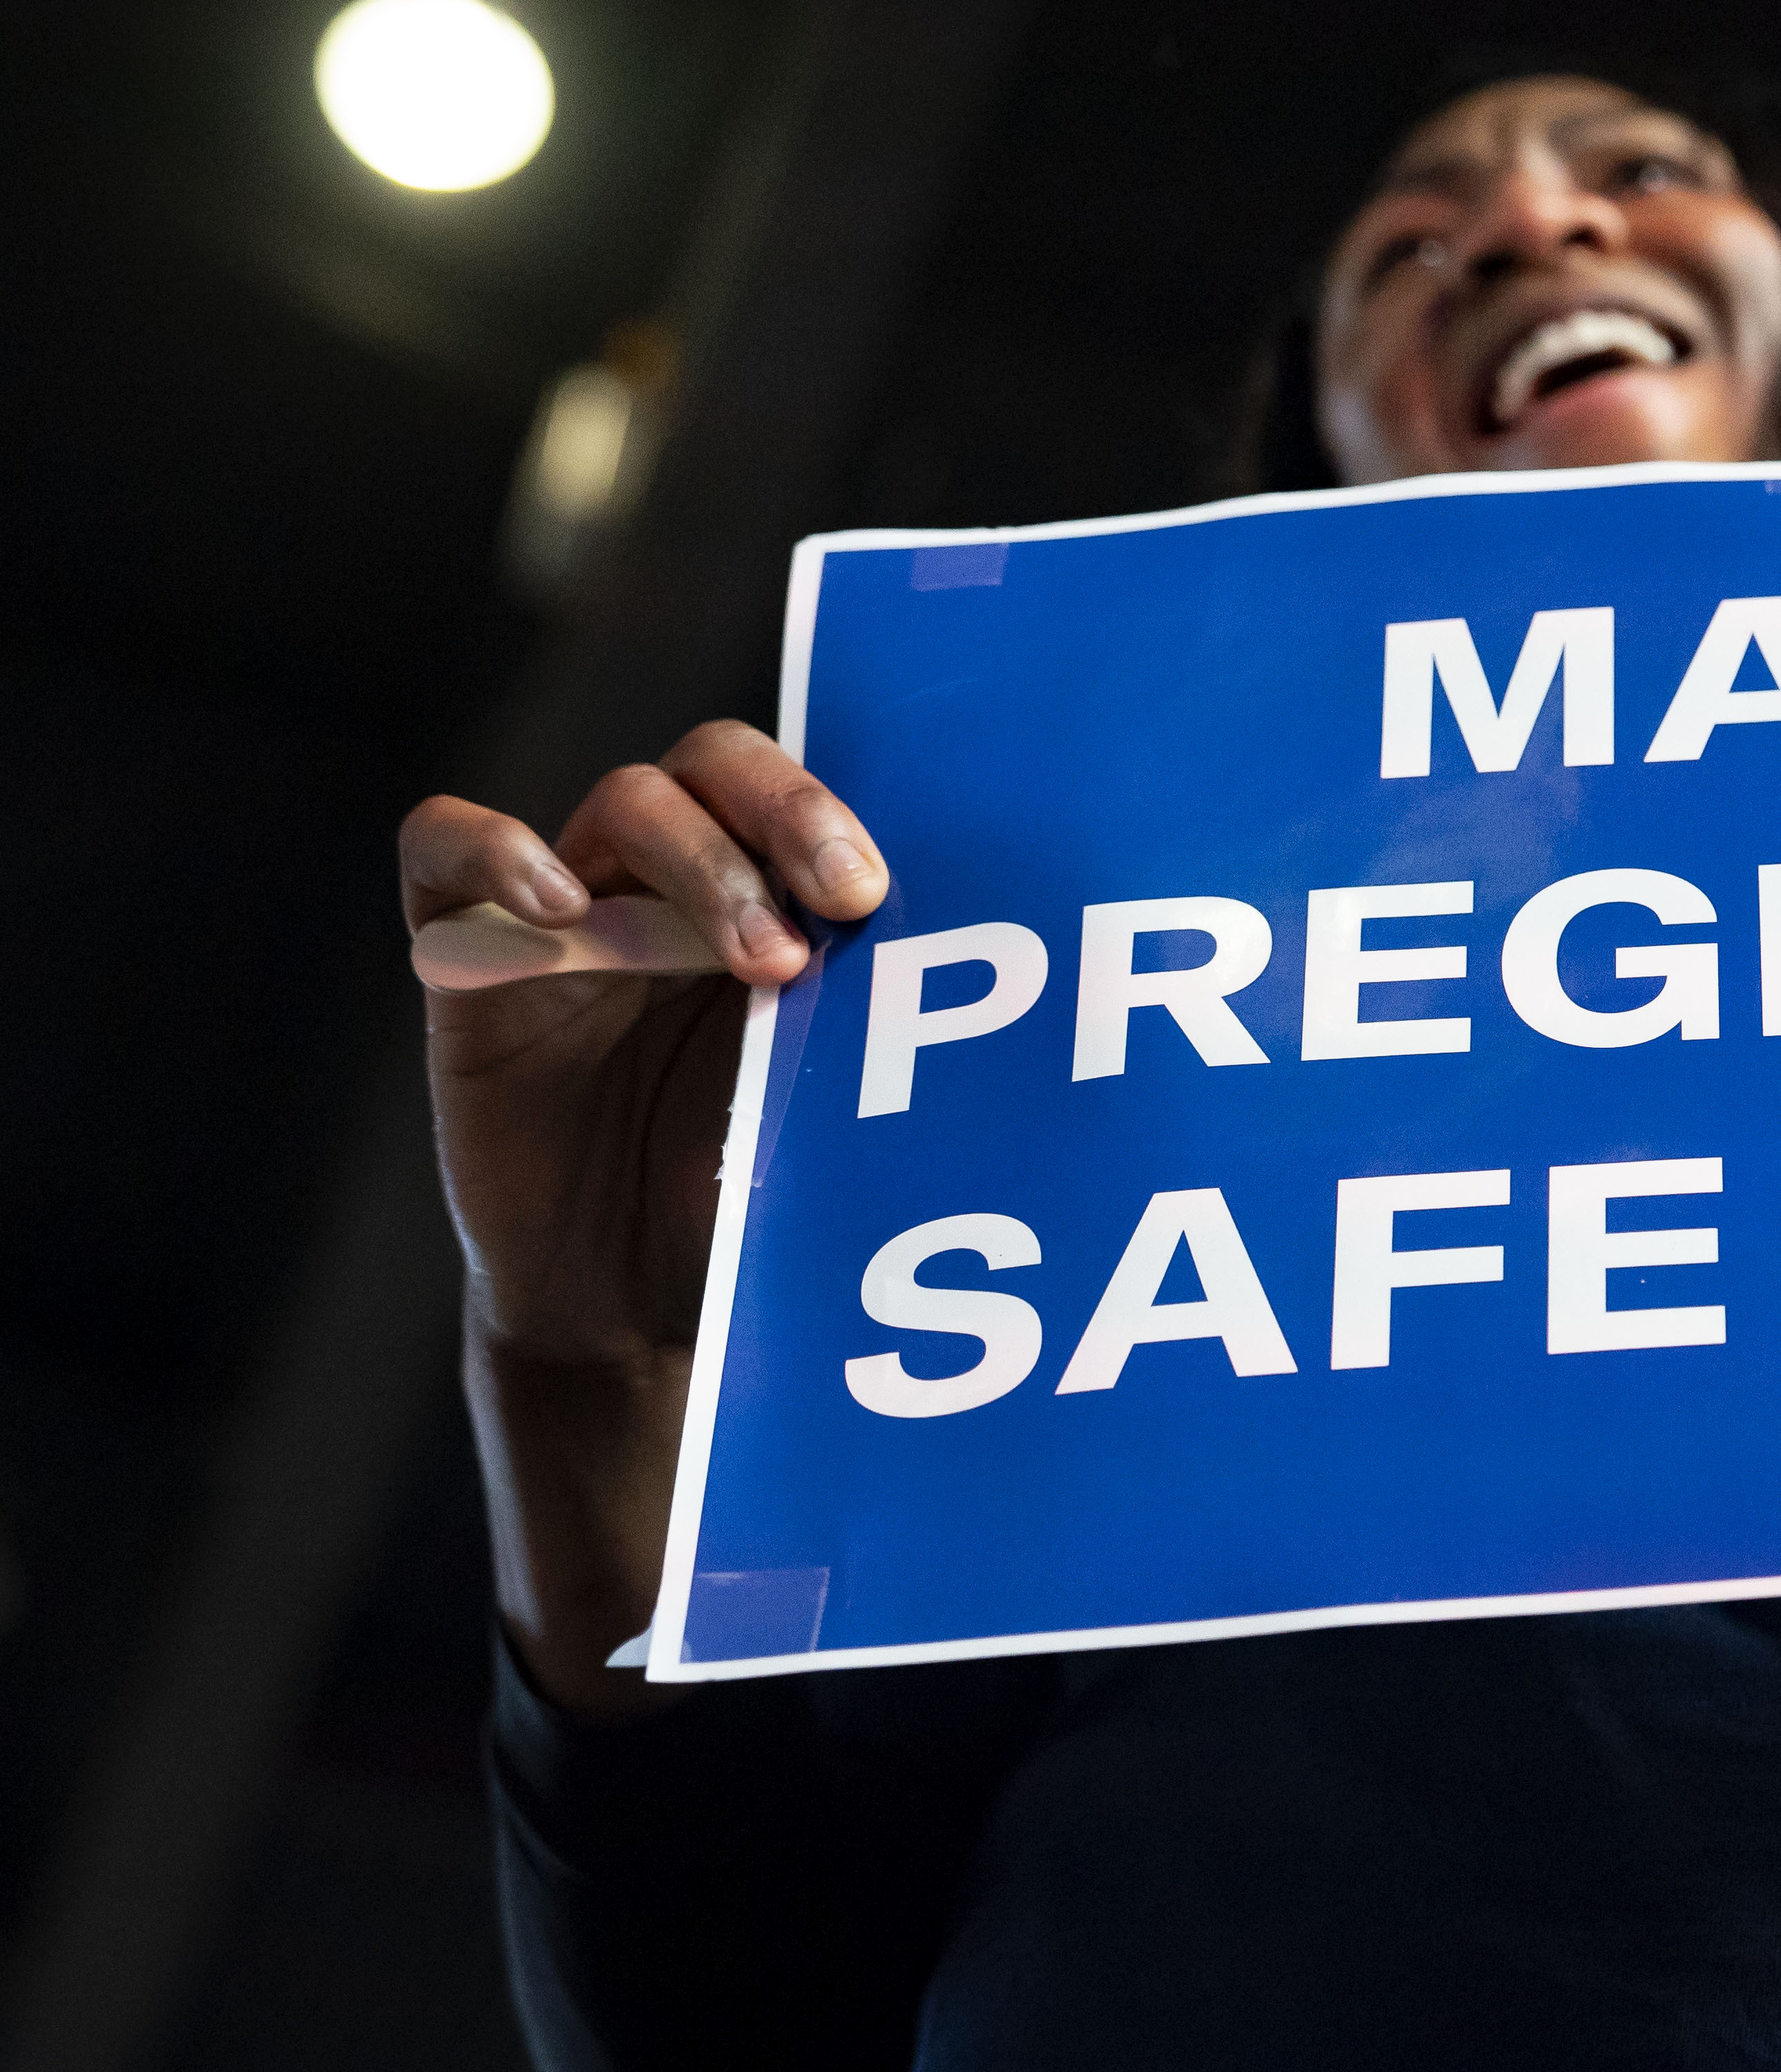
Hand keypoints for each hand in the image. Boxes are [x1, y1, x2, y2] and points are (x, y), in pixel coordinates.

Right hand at [401, 721, 888, 1710]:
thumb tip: (1044, 983)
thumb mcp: (838, 1098)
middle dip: (786, 815)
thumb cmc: (758, 1193)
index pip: (795, 781)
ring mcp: (572, 909)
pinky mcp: (469, 960)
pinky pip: (444, 850)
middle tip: (841, 901)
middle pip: (713, 764)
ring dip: (699, 867)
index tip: (884, 891)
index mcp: (771, 890)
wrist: (642, 1307)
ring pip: (622, 805)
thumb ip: (892, 1021)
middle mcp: (673, 879)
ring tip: (755, 961)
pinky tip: (554, 905)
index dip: (834, 808)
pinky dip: (494, 851)